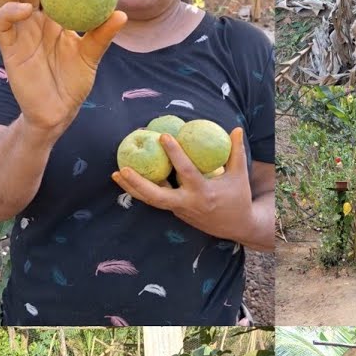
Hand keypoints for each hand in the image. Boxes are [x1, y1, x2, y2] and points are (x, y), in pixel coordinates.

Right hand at [0, 0, 126, 138]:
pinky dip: (10, 11)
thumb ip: (102, 35)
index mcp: (53, 17)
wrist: (58, 112)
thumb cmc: (73, 82)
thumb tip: (122, 14)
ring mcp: (19, 31)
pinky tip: (26, 8)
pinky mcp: (8, 46)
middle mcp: (33, 19)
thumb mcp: (91, 56)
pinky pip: (2, 24)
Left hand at [112, 128, 255, 242]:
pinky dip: (142, 191)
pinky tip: (128, 179)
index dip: (174, 153)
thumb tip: (237, 129)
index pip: (185, 171)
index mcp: (203, 192)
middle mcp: (187, 203)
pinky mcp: (176, 212)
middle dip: (138, 183)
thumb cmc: (239, 198)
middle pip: (156, 196)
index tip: (163, 136)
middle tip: (122, 168)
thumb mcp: (240, 175)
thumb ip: (236, 152)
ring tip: (116, 174)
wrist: (237, 227)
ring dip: (132, 188)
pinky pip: (156, 200)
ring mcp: (179, 210)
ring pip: (151, 201)